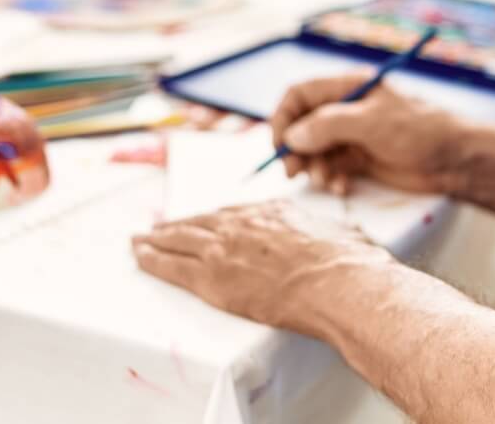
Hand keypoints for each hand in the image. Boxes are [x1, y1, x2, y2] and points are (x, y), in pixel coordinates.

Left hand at [132, 200, 390, 332]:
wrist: (338, 282)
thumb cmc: (351, 264)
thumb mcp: (347, 235)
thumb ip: (338, 234)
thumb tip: (354, 239)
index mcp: (275, 212)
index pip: (236, 213)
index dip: (216, 219)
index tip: (205, 221)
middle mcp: (245, 224)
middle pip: (203, 222)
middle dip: (179, 225)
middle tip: (159, 226)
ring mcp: (226, 249)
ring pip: (180, 240)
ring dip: (156, 239)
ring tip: (140, 240)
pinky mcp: (213, 278)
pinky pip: (172, 266)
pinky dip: (152, 259)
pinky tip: (139, 256)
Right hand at [269, 75, 464, 195]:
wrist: (455, 160)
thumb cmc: (419, 130)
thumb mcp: (371, 122)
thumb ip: (327, 126)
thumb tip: (291, 137)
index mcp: (347, 88)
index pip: (299, 95)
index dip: (284, 118)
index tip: (280, 145)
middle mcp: (345, 110)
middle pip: (302, 126)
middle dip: (295, 149)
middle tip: (294, 173)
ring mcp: (353, 136)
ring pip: (314, 151)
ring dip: (313, 168)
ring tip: (326, 182)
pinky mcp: (361, 160)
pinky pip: (332, 168)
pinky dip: (331, 179)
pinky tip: (342, 188)